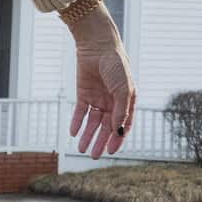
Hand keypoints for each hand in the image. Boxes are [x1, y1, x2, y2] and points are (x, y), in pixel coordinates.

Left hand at [68, 10, 137, 158]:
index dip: (118, 139)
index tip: (111, 151)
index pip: (123, 125)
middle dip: (100, 142)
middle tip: (93, 156)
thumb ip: (120, 110)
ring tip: (81, 149)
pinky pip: (80, 112)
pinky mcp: (84, 94)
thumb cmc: (116, 65)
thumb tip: (117, 131)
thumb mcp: (122, 88)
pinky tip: (74, 132)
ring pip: (93, 122)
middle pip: (107, 127)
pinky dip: (77, 122)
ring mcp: (98, 98)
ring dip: (87, 135)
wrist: (98, 46)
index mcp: (127, 101)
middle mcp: (113, 102)